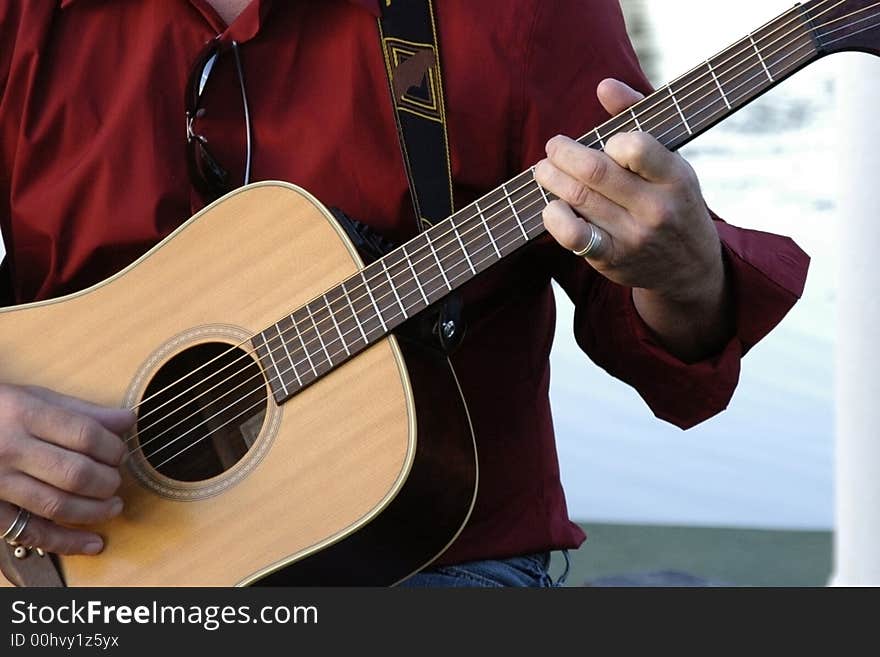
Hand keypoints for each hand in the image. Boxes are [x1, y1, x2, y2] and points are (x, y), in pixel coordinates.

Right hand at [0, 384, 134, 554]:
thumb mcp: (35, 397)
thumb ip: (83, 411)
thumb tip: (128, 420)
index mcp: (25, 414)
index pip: (85, 435)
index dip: (113, 448)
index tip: (121, 454)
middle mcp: (10, 449)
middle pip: (75, 473)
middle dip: (108, 481)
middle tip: (115, 480)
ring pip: (57, 505)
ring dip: (95, 511)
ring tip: (113, 506)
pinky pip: (30, 532)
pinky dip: (66, 541)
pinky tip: (92, 543)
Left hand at [535, 78, 730, 359]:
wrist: (689, 266)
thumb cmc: (672, 199)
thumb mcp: (670, 159)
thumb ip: (638, 117)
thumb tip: (604, 85)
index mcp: (675, 176)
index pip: (637, 148)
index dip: (612, 140)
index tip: (604, 142)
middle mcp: (656, 208)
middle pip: (595, 172)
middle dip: (563, 153)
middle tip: (553, 147)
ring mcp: (633, 236)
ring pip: (578, 199)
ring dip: (551, 179)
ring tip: (544, 170)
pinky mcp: (612, 259)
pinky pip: (573, 235)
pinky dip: (554, 216)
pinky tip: (551, 206)